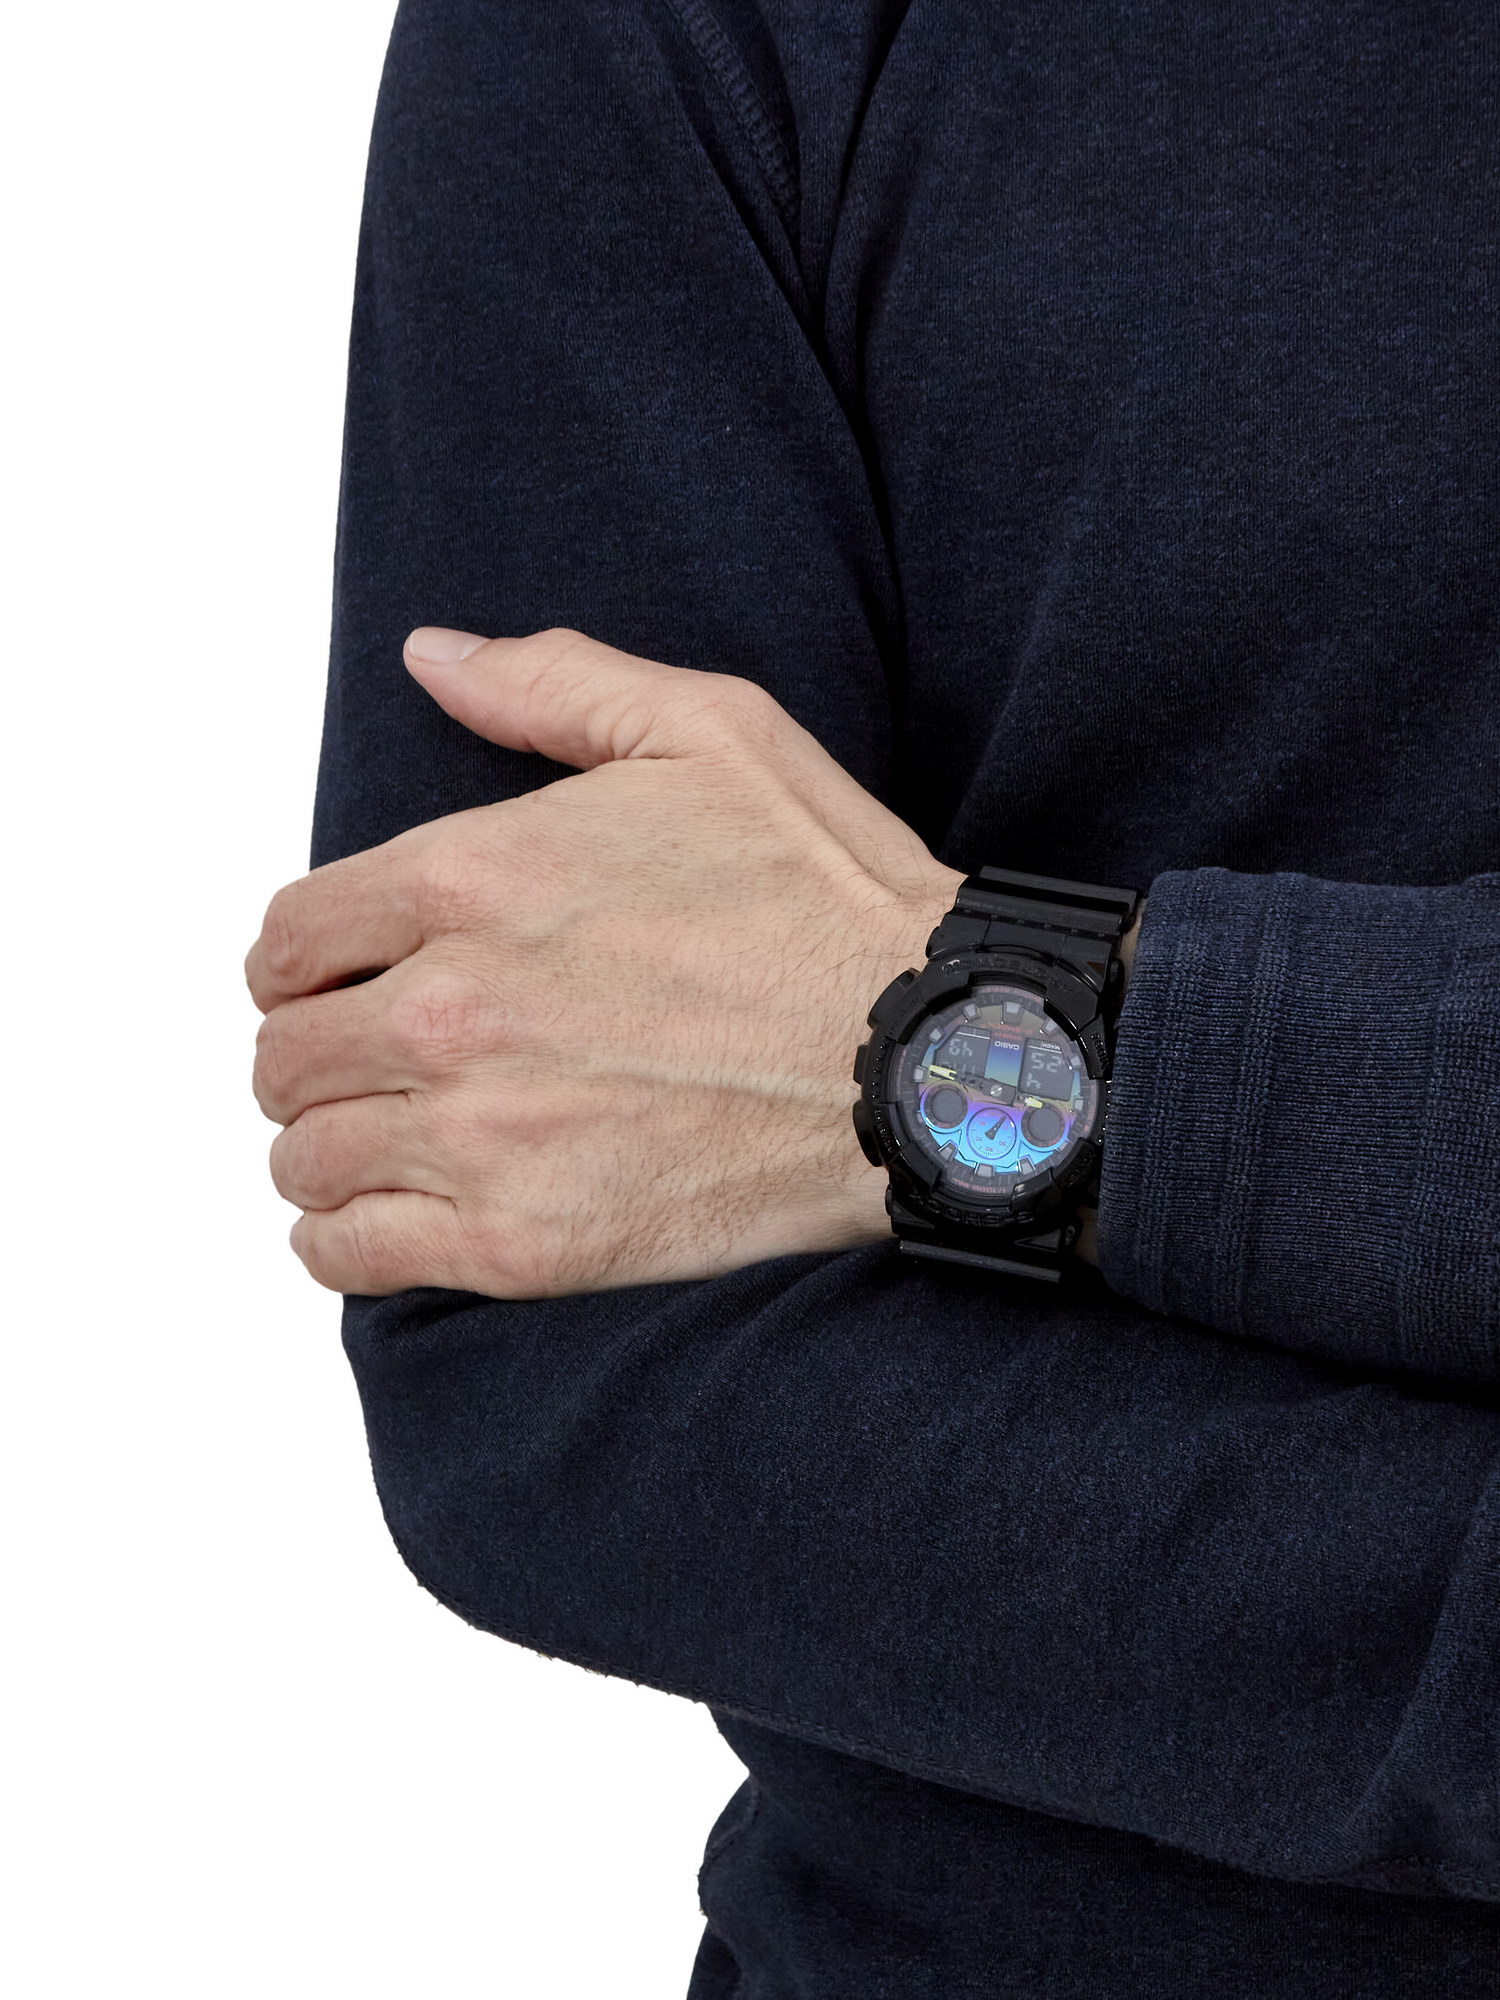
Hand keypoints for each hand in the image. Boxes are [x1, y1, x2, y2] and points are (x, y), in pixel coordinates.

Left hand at [248, 627, 962, 1296]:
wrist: (931, 1063)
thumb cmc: (833, 901)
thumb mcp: (713, 734)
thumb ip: (554, 684)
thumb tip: (432, 657)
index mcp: (475, 876)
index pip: (295, 933)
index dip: (298, 957)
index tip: (325, 977)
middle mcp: (453, 1008)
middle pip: (284, 1049)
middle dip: (308, 1048)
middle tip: (356, 1060)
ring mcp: (484, 1134)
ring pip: (303, 1153)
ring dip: (318, 1144)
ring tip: (365, 1139)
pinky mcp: (524, 1243)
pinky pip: (352, 1253)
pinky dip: (337, 1238)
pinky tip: (371, 1217)